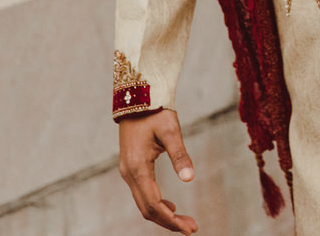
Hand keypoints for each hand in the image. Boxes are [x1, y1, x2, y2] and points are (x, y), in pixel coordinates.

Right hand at [117, 109, 197, 232]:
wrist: (137, 97)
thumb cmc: (155, 111)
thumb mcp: (171, 131)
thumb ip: (180, 155)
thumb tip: (190, 178)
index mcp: (138, 167)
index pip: (154, 204)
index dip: (171, 220)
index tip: (190, 228)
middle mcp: (129, 173)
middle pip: (147, 209)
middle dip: (169, 222)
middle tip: (192, 228)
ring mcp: (127, 171)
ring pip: (143, 203)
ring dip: (163, 215)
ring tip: (185, 222)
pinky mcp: (131, 168)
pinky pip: (142, 194)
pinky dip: (156, 204)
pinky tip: (170, 207)